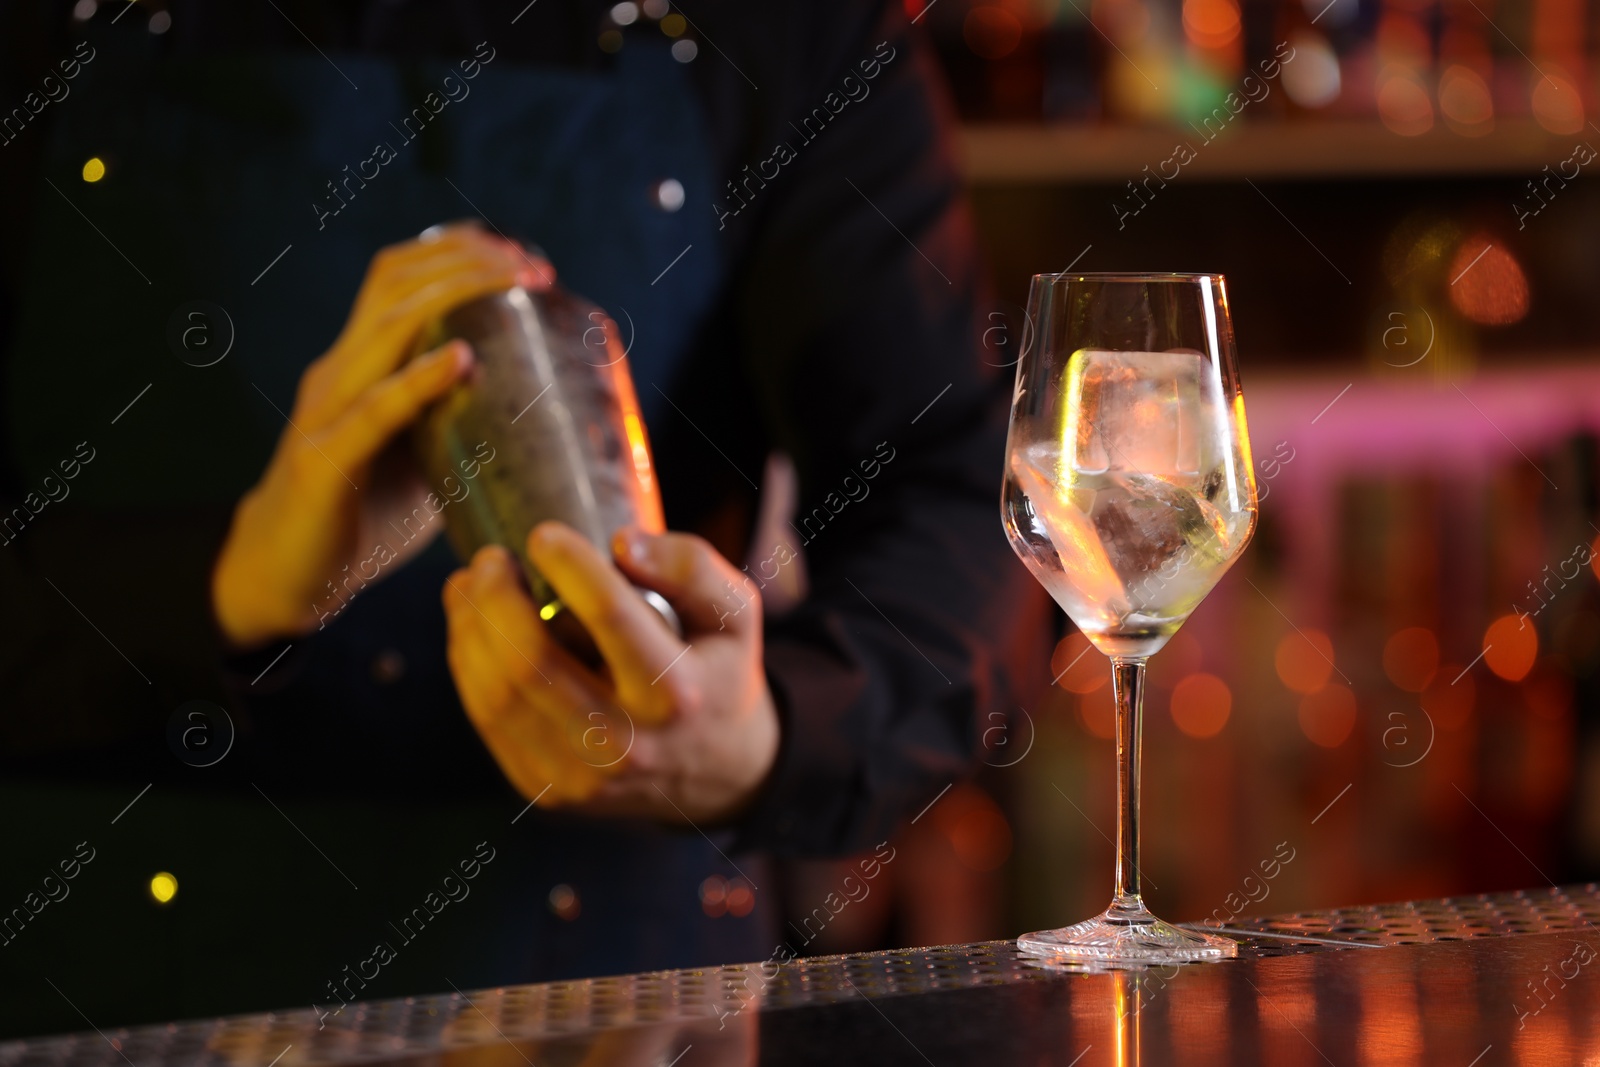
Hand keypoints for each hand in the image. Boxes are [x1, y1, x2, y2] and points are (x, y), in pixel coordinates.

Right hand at [211, 225, 552, 647]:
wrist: (287, 576)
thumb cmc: (364, 514)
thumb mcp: (425, 453)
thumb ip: (464, 421)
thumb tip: (549, 413)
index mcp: (361, 363)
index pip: (399, 276)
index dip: (457, 250)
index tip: (525, 256)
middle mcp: (340, 372)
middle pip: (395, 285)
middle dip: (468, 262)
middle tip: (534, 268)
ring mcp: (327, 413)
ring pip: (384, 331)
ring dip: (453, 299)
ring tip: (510, 288)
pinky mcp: (323, 463)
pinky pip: (372, 413)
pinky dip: (418, 381)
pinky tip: (461, 360)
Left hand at [441, 522, 780, 824]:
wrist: (716, 771)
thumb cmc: (718, 671)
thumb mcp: (734, 613)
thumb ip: (691, 568)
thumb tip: (621, 544)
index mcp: (676, 694)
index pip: (609, 615)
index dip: (567, 564)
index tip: (543, 534)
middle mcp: (627, 745)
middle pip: (530, 662)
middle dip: (493, 598)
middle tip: (489, 558)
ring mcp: (582, 777)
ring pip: (496, 696)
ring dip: (468, 629)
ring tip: (469, 586)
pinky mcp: (550, 790)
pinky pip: (489, 723)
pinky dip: (470, 667)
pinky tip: (473, 631)